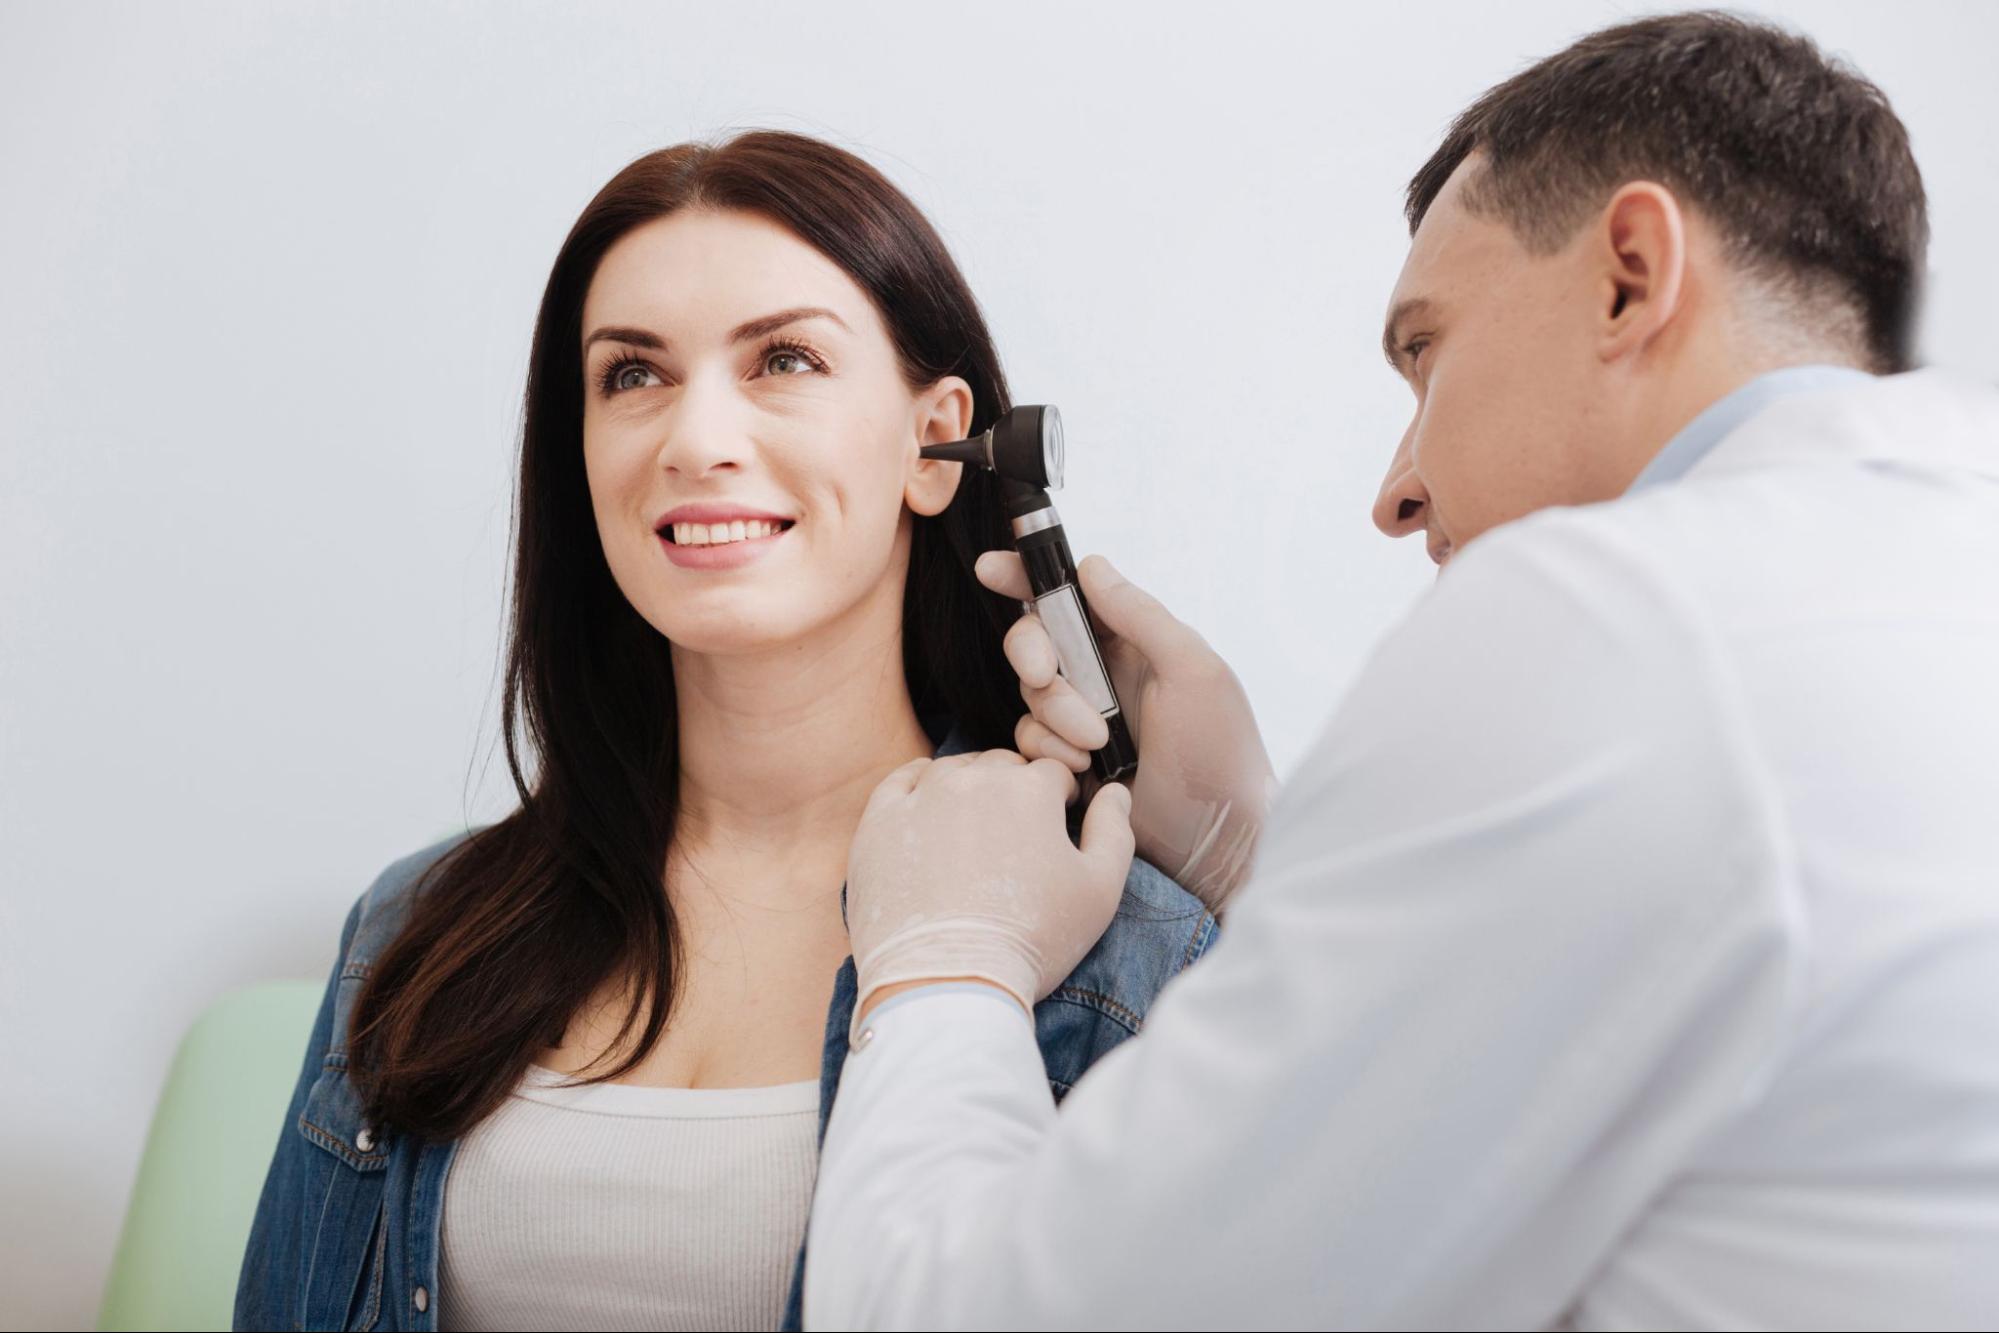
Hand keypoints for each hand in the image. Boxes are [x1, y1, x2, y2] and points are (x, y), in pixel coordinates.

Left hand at [846, 750, 1135, 1032]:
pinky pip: (902, 781)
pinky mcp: (880, 820)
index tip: (1054, 828)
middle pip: (1003, 766)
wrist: (949, 983)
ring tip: (973, 837)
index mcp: (1030, 789)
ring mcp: (923, 796)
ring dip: (970, 790)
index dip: (1059, 800)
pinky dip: (920, 789)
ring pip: (955, 771)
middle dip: (1015, 792)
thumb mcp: (1100, 892)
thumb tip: (1115, 792)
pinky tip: (930, 815)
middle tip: (1014, 841)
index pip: (1053, 773)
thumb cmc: (1032, 942)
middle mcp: (975, 779)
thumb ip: (1115, 831)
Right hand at [975, 551, 1277, 914]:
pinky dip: (1049, 754)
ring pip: (1030, 696)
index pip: (1072, 595)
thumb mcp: (1194, 671)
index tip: (991, 570)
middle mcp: (1103, 675)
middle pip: (1035, 641)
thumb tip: (1091, 565)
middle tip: (1044, 674)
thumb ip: (1141, 615)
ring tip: (1097, 748)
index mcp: (1134, 640)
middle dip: (1032, 655)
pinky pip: (1028, 743)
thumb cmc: (1220, 751)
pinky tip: (1084, 773)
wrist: (1214, 838)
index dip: (1027, 578)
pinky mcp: (1067, 763)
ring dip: (1055, 718)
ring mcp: (1082, 720)